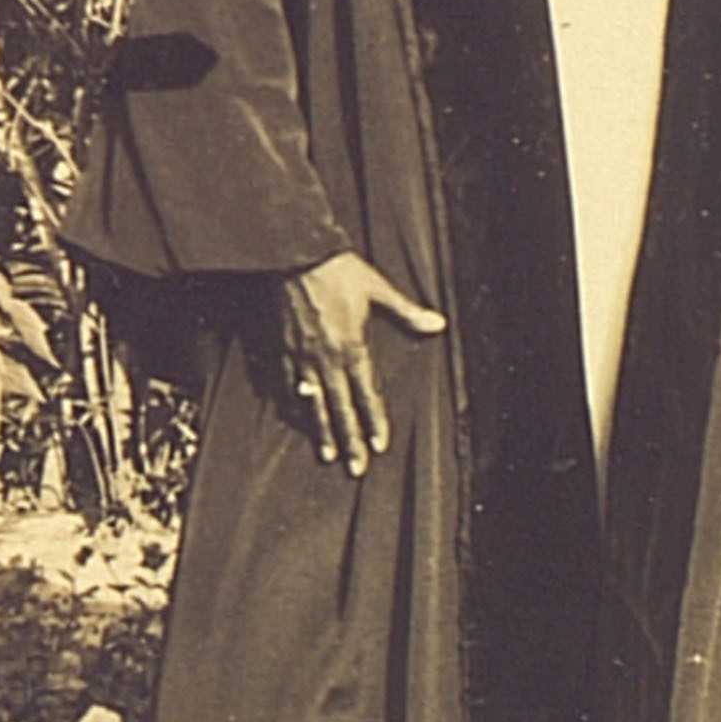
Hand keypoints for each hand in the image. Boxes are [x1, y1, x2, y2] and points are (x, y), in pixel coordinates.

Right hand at [276, 250, 445, 475]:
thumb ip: (407, 312)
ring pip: (312, 403)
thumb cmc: (339, 270)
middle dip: (349, 440)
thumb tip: (438, 324)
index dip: (374, 421)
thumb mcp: (378, 289)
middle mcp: (327, 359)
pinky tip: (295, 416)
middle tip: (354, 468)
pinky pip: (286, 384)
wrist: (295, 253)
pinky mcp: (282, 348)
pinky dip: (292, 405)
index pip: (367, 394)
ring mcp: (302, 357)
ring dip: (320, 430)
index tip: (379, 446)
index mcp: (353, 348)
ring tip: (326, 453)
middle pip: (340, 408)